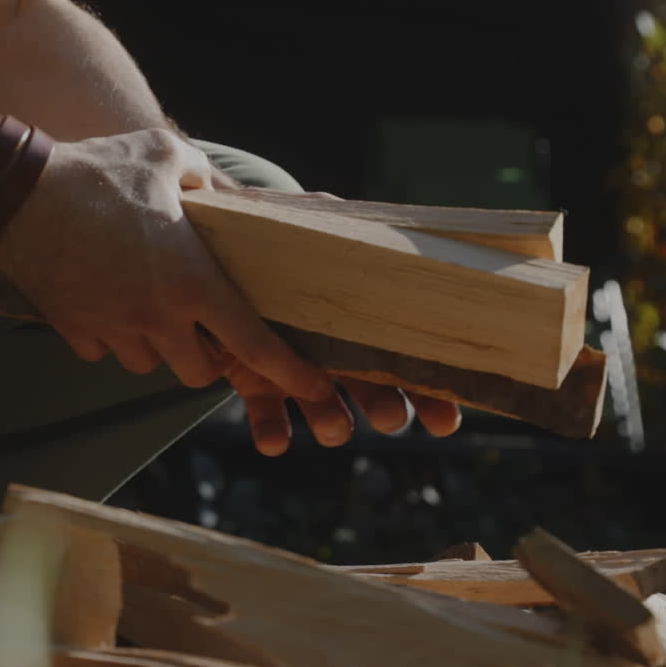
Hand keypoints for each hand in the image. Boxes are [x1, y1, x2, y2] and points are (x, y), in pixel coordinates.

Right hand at [0, 128, 340, 431]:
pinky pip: (105, 351)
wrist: (16, 194)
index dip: (291, 372)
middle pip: (200, 373)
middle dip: (207, 356)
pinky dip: (110, 334)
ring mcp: (113, 330)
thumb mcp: (166, 155)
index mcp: (192, 281)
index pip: (254, 345)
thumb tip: (232, 195)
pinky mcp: (75, 332)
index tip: (315, 386)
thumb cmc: (97, 170)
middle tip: (200, 321)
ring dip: (157, 344)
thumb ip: (210, 180)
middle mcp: (156, 317)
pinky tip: (103, 295)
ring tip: (145, 300)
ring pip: (150, 364)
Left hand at [209, 183, 461, 452]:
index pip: (412, 362)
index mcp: (368, 323)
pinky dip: (272, 432)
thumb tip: (396, 234)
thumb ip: (350, 234)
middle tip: (390, 420)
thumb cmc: (281, 238)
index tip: (447, 421)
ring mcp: (299, 371)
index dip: (434, 395)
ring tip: (333, 429)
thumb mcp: (318, 225)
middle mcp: (340, 354)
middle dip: (387, 410)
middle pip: (377, 393)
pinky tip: (275, 441)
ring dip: (331, 422)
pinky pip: (268, 416)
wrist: (218, 248)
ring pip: (325, 410)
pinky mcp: (256, 383)